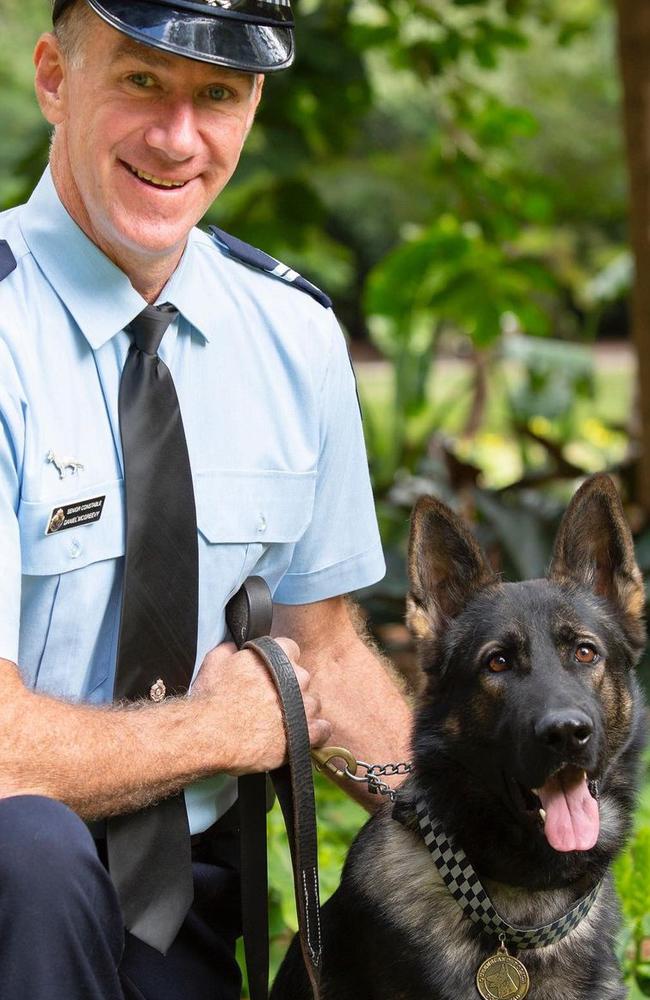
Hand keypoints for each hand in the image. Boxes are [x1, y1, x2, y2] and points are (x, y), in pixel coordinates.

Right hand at [192, 639, 331, 774]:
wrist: (209, 735)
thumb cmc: (210, 700)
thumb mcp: (215, 660)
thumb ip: (231, 649)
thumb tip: (234, 647)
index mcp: (277, 655)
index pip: (291, 649)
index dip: (280, 663)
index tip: (271, 675)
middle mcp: (295, 677)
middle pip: (302, 678)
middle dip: (289, 688)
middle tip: (269, 702)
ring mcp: (303, 705)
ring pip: (312, 704)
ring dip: (300, 711)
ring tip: (278, 723)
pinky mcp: (306, 733)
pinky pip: (323, 729)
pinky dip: (313, 733)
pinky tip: (299, 735)